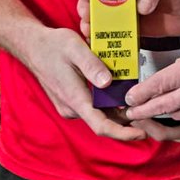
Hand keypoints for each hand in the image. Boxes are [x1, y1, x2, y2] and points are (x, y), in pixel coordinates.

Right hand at [26, 26, 148, 141]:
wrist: (31, 46)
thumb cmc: (52, 45)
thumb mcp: (74, 47)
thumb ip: (92, 65)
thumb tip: (108, 82)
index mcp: (74, 98)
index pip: (101, 125)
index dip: (123, 133)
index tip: (140, 134)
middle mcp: (72, 107)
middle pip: (105, 121)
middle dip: (127, 119)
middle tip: (148, 109)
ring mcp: (71, 106)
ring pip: (100, 114)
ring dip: (118, 109)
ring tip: (137, 99)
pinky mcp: (71, 102)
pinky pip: (94, 108)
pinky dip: (108, 103)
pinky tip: (120, 91)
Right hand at [76, 0, 179, 40]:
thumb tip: (140, 6)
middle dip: (85, 6)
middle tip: (89, 15)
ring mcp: (125, 13)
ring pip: (98, 18)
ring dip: (90, 24)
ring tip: (91, 30)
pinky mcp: (131, 29)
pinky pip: (112, 34)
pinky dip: (103, 39)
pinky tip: (99, 43)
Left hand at [124, 34, 179, 126]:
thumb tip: (179, 68)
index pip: (157, 85)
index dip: (139, 93)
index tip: (129, 97)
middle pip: (160, 107)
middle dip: (141, 112)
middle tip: (130, 113)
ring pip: (175, 115)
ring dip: (161, 114)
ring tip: (150, 111)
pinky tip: (178, 111)